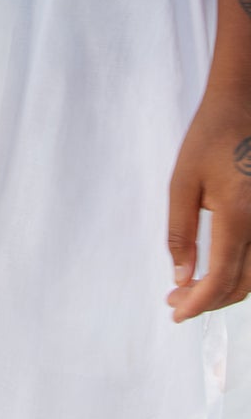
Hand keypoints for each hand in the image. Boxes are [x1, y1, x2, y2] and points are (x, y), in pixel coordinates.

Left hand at [166, 88, 250, 319]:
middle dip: (209, 300)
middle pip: (243, 286)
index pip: (221, 279)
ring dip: (226, 290)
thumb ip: (181, 232)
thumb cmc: (210, 138)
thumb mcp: (183, 182)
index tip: (175, 312)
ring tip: (191, 289)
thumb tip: (181, 277)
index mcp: (239, 218)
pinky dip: (241, 273)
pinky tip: (217, 270)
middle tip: (176, 300)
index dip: (198, 303)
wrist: (243, 107)